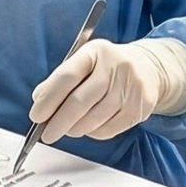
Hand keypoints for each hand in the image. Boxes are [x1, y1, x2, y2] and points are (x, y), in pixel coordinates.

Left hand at [28, 39, 185, 142]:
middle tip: (47, 134)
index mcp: (95, 52)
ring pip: (93, 120)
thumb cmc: (107, 67)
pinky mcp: (140, 108)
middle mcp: (115, 67)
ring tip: (68, 129)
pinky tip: (88, 127)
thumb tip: (39, 100)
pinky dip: (93, 133)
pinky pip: (108, 129)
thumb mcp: (85, 62)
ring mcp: (130, 88)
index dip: (49, 99)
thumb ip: (61, 79)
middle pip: (80, 102)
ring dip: (75, 129)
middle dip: (59, 122)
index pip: (67, 76)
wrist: (149, 67)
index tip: (36, 116)